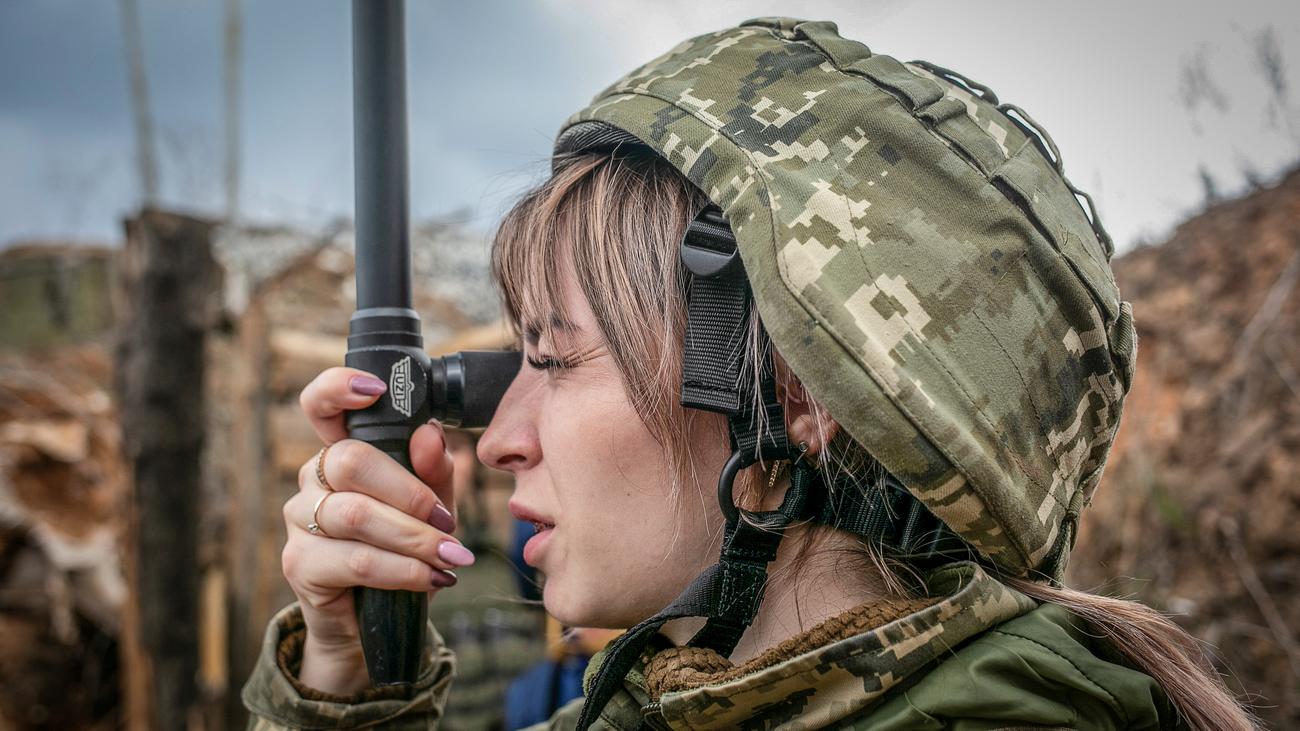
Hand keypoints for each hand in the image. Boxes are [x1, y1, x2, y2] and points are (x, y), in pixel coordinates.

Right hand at [280, 367, 473, 694]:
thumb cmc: (403, 552)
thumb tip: (430, 434)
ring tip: (452, 557)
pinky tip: (432, 579)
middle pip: (350, 461)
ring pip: (356, 515)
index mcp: (342, 452)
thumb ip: (434, 471)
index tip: (373, 389)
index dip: (337, 388)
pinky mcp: (300, 565)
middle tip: (449, 521)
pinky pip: (357, 560)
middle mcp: (313, 479)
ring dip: (415, 538)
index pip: (321, 406)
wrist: (376, 624)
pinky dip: (405, 571)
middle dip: (410, 493)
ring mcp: (300, 521)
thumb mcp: (433, 508)